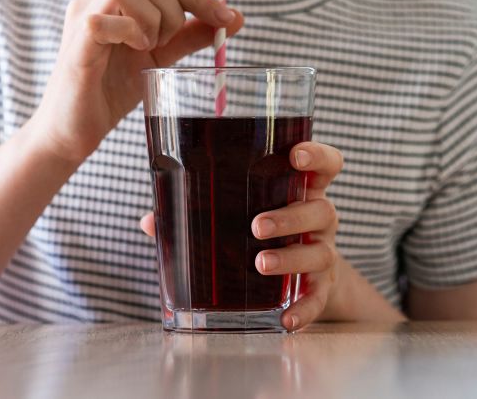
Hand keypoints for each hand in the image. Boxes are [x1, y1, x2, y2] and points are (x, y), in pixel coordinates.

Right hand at [29, 0, 243, 163]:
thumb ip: (190, 35)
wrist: (76, 129)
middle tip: (168, 45)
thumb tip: (233, 19)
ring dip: (152, 23)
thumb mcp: (161, 57)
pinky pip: (106, 19)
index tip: (228, 19)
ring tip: (145, 48)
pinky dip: (130, 34)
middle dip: (176, 13)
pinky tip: (131, 51)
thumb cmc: (112, 89)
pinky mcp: (76, 39)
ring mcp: (82, 14)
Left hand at [140, 141, 344, 330]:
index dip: (317, 157)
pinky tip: (286, 320)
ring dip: (291, 258)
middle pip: (320, 210)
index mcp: (301, 191)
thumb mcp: (239, 215)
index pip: (325, 165)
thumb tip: (150, 221)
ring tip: (260, 264)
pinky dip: (305, 309)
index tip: (296, 156)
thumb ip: (198, 212)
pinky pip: (318, 298)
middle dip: (289, 217)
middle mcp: (319, 219)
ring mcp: (323, 252)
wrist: (302, 277)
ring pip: (320, 252)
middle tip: (257, 226)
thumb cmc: (263, 233)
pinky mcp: (322, 286)